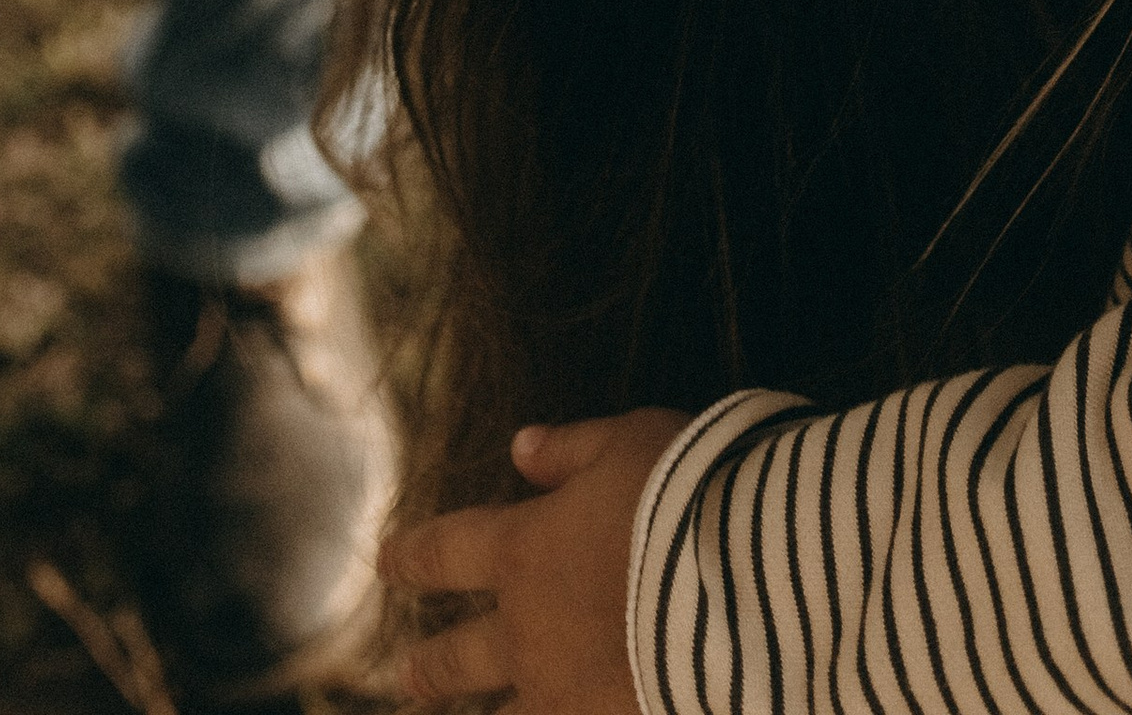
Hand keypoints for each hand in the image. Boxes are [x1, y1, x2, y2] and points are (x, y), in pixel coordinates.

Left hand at [383, 411, 689, 711]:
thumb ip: (570, 449)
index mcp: (525, 552)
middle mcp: (530, 632)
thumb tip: (521, 447)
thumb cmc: (686, 492)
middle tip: (405, 678)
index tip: (386, 561)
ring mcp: (565, 695)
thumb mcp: (627, 442)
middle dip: (429, 668)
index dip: (414, 556)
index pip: (449, 552)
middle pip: (459, 660)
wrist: (745, 579)